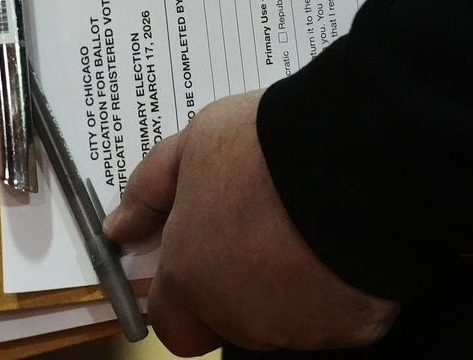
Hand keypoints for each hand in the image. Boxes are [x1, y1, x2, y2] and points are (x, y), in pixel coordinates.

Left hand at [103, 89, 398, 355]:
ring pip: (288, 319)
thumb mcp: (192, 144)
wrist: (353, 156)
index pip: (174, 325)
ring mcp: (300, 327)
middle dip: (243, 285)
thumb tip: (119, 228)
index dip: (187, 297)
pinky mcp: (353, 326)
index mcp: (191, 278)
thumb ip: (149, 191)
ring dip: (291, 286)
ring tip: (309, 226)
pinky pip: (341, 314)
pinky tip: (347, 241)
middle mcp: (240, 317)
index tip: (206, 260)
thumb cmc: (264, 147)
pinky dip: (341, 289)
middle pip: (234, 320)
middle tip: (266, 227)